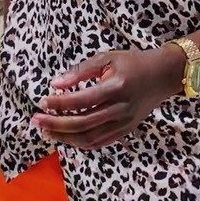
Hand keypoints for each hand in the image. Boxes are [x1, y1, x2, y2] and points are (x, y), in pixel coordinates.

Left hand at [32, 46, 184, 150]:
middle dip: (56, 124)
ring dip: (65, 137)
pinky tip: (66, 136)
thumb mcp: (107, 58)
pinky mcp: (125, 130)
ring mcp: (124, 123)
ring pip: (89, 138)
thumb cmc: (133, 63)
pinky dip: (80, 142)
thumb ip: (80, 70)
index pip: (82, 100)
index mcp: (116, 87)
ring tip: (47, 130)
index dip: (60, 103)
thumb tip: (55, 84)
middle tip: (36, 120)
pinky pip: (99, 142)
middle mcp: (121, 108)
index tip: (43, 102)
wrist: (162, 75)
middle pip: (82, 124)